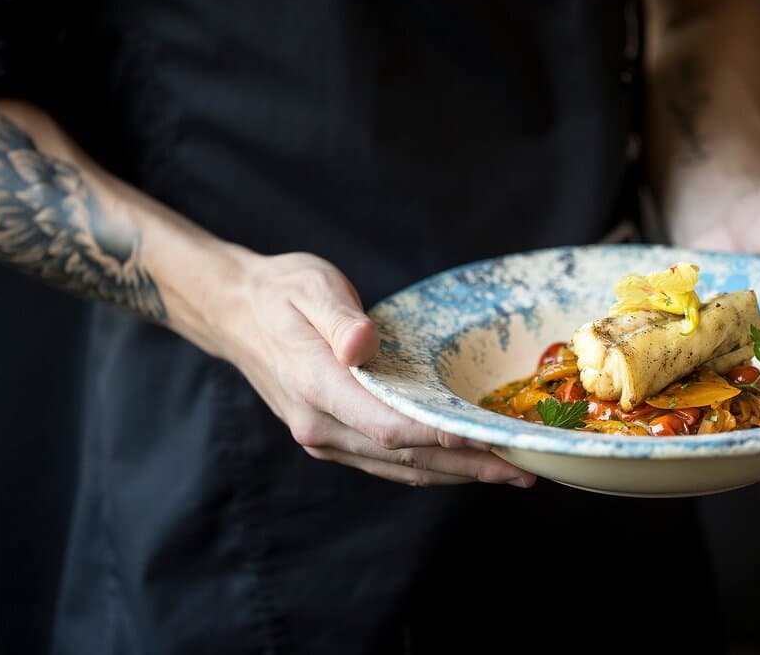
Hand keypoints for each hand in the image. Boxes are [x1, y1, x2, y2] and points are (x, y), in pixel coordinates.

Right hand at [213, 251, 535, 487]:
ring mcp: (323, 438)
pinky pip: (388, 462)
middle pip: (404, 457)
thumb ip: (339, 319)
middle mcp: (319, 425)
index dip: (442, 438)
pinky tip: (463, 464)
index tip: (490, 441)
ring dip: (457, 473)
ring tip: (509, 472)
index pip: (388, 425)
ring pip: (400, 467)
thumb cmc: (279, 293)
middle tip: (524, 467)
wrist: (235, 314)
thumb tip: (362, 346)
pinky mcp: (331, 438)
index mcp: (316, 385)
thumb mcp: (310, 287)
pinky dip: (430, 466)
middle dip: (468, 465)